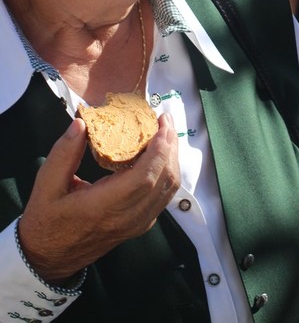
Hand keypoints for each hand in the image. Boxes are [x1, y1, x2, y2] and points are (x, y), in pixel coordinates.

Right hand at [18, 115, 179, 283]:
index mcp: (103, 207)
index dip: (159, 150)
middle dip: (170, 147)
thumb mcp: (45, 185)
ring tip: (166, 133)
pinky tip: (160, 156)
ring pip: (168, 191)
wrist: (47, 259)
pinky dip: (167, 174)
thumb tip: (81, 124)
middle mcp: (125, 218)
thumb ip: (64, 154)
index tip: (161, 125)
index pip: (144, 179)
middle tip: (165, 120)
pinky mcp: (139, 226)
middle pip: (163, 181)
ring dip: (172, 159)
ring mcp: (135, 225)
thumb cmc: (45, 221)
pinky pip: (163, 198)